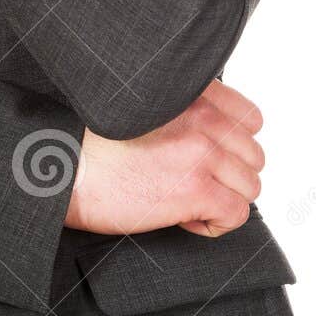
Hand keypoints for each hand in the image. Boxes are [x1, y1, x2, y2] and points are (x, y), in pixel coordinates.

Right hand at [64, 79, 264, 238]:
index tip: (209, 157)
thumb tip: (208, 137)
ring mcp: (202, 153)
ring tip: (187, 201)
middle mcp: (203, 117)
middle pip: (253, 155)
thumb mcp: (140, 104)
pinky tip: (184, 218)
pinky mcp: (196, 190)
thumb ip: (180, 108)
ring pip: (250, 186)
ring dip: (223, 199)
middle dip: (227, 175)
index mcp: (190, 92)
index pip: (250, 118)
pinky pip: (236, 214)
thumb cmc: (90, 138)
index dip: (232, 144)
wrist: (63, 163)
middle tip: (193, 182)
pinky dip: (215, 223)